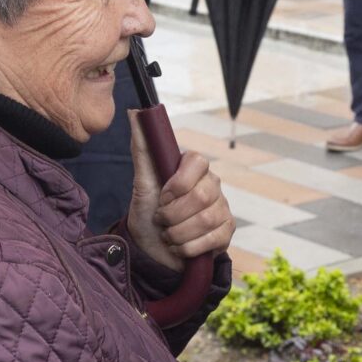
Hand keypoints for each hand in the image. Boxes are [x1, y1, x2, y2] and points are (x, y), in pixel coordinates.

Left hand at [128, 129, 234, 264]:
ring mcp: (222, 209)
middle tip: (161, 219)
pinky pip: (213, 240)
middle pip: (202, 197)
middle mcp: (213, 185)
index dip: (178, 183)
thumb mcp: (142, 180)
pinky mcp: (226, 233)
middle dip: (173, 215)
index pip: (198, 161)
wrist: (151, 249)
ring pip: (207, 221)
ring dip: (178, 233)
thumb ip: (143, 146)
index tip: (162, 196)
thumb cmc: (148, 212)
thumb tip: (135, 112)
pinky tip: (179, 247)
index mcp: (195, 168)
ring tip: (167, 235)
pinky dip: (188, 248)